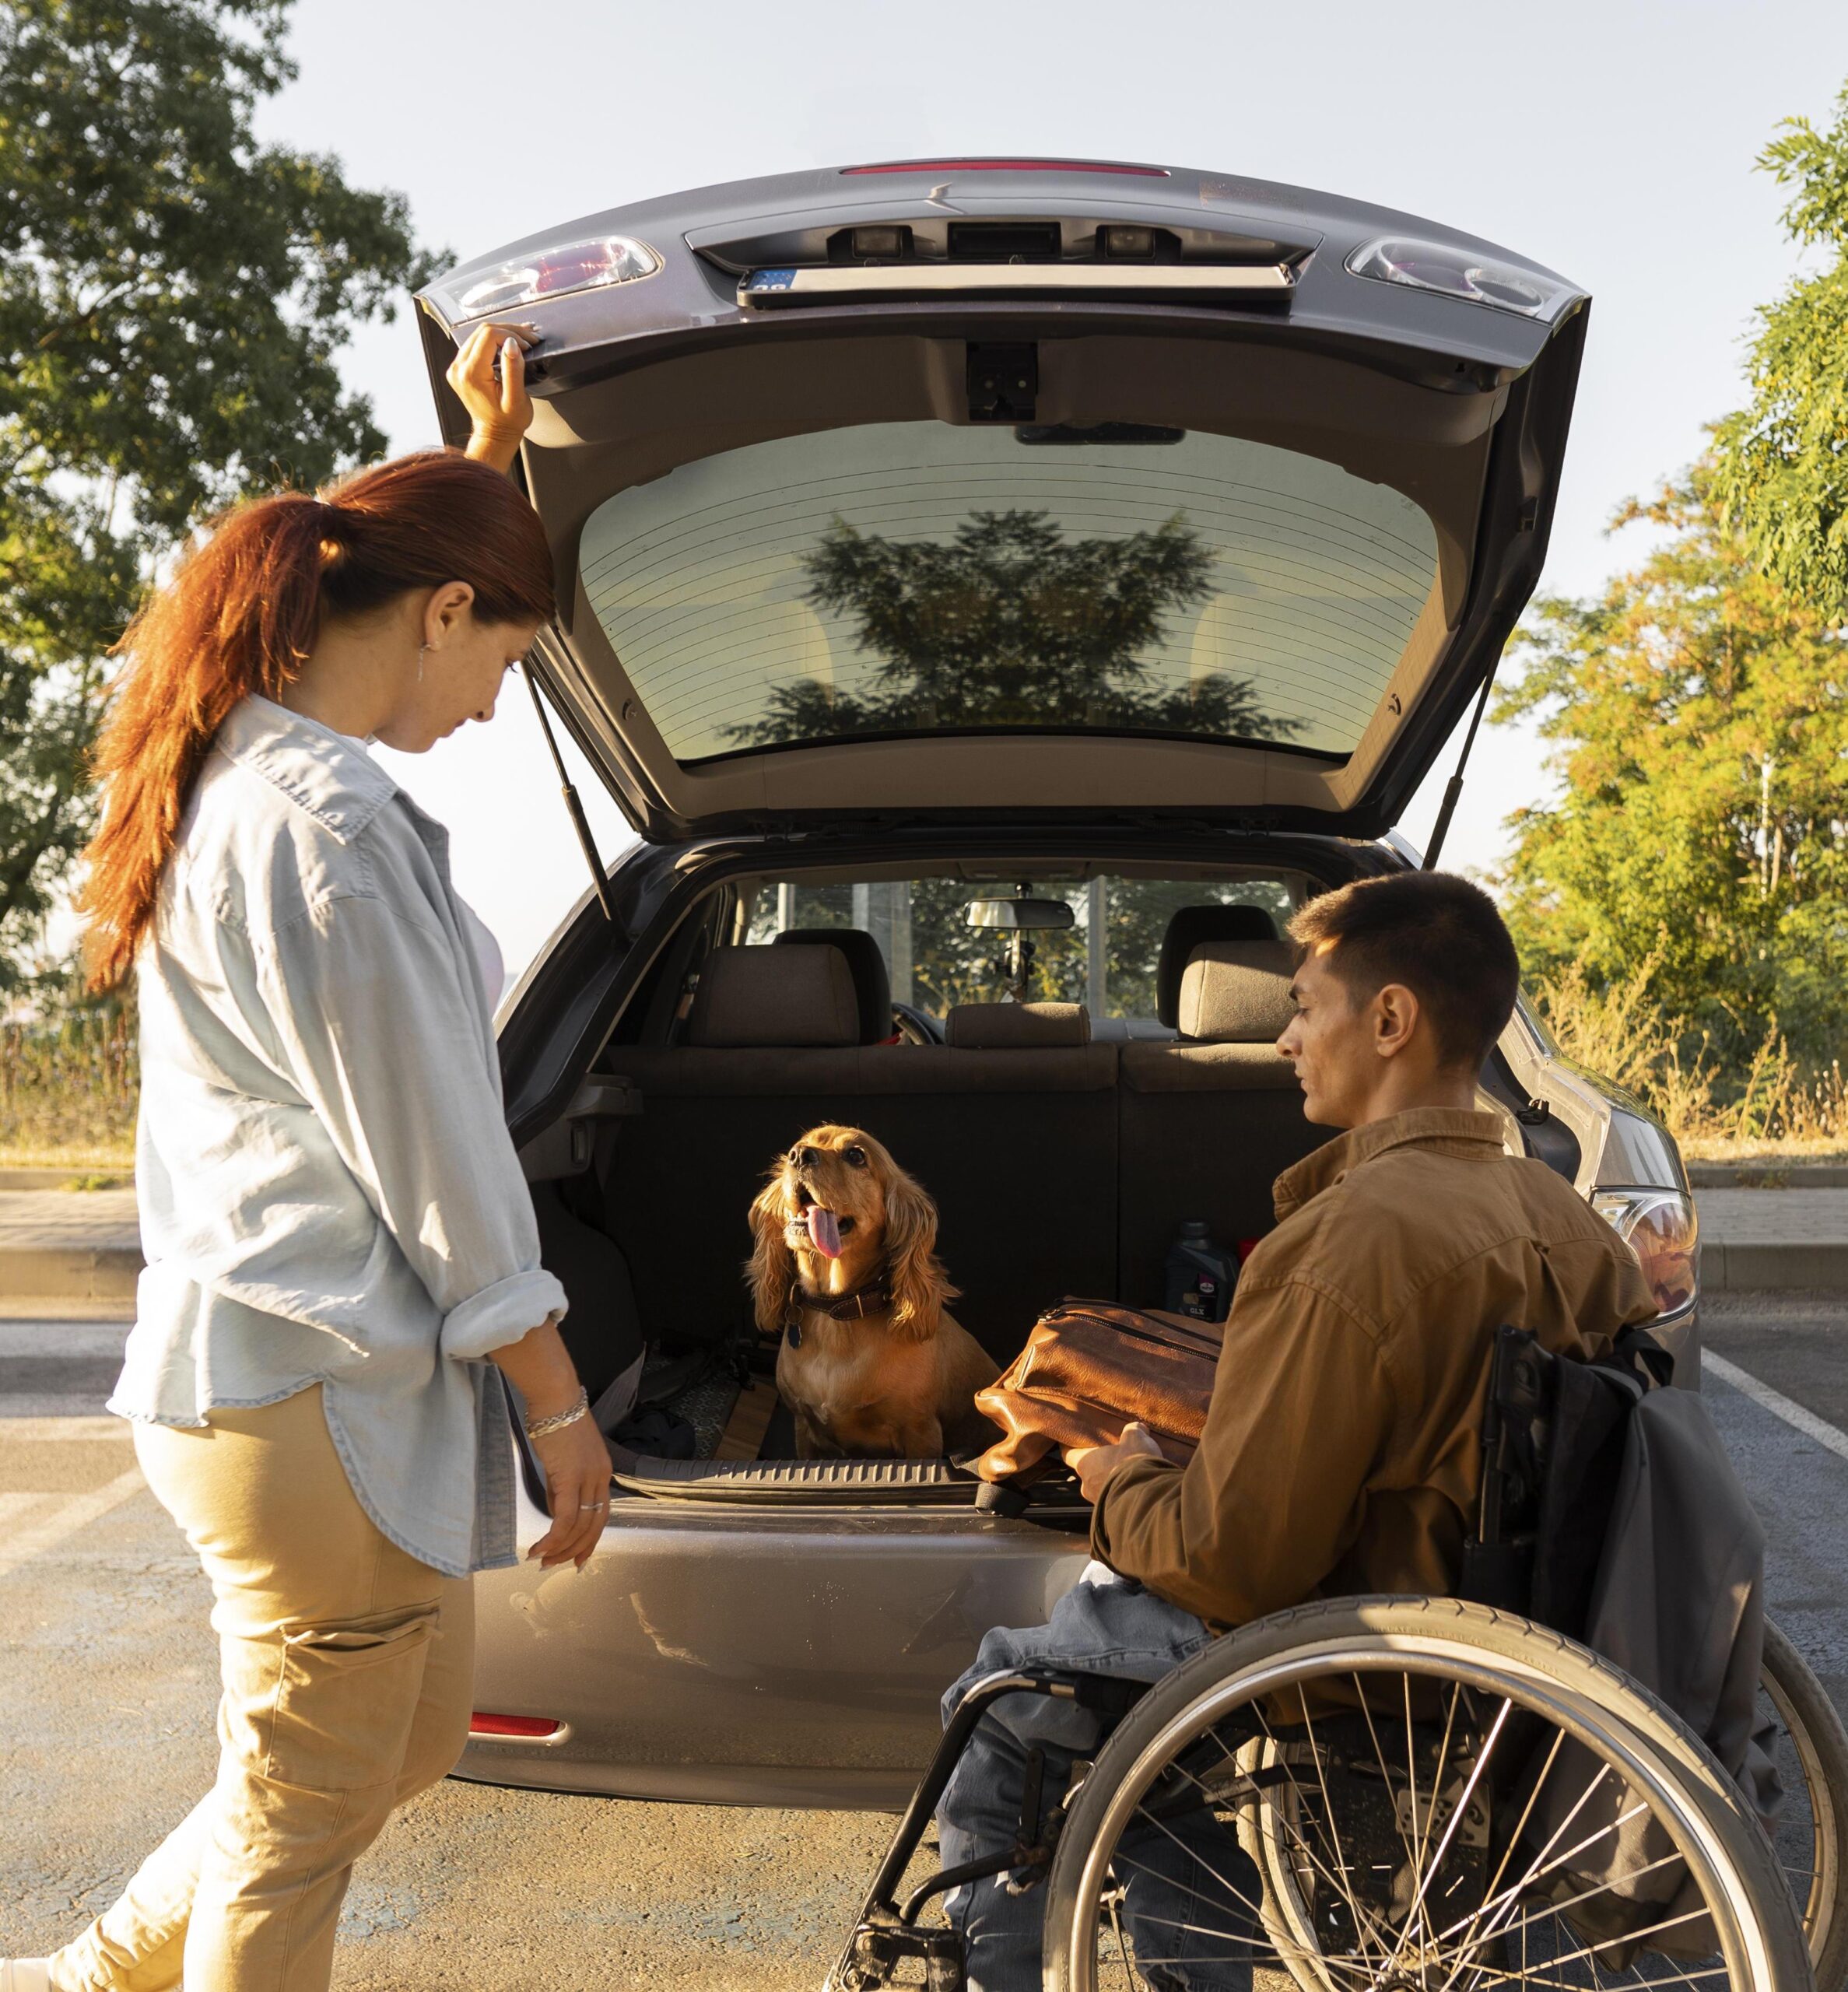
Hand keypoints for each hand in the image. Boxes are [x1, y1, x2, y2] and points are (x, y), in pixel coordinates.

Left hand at [449, 320, 537, 472]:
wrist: (494, 434)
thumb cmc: (507, 422)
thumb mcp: (516, 399)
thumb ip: (513, 369)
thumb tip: (511, 344)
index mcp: (471, 374)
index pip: (489, 336)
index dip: (511, 334)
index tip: (528, 345)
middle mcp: (459, 368)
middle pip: (483, 331)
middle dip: (509, 331)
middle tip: (530, 338)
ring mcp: (457, 366)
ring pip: (479, 334)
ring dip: (503, 333)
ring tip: (523, 340)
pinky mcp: (460, 367)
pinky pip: (476, 343)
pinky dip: (494, 340)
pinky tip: (510, 344)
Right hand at [526, 1410, 612, 1569]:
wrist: (554, 1398)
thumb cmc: (555, 1422)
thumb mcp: (564, 1458)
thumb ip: (563, 1485)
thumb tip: (556, 1510)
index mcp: (602, 1472)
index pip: (601, 1514)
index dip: (590, 1539)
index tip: (577, 1558)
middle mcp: (600, 1477)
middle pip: (593, 1525)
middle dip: (575, 1550)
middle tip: (555, 1564)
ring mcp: (588, 1477)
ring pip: (579, 1525)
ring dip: (560, 1547)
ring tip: (541, 1559)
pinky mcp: (570, 1477)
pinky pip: (564, 1517)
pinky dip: (553, 1537)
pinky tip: (539, 1547)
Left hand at [1064, 1420, 1164, 1503]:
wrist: (1148, 1498)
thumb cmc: (1133, 1464)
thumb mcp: (1136, 1438)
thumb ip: (1132, 1431)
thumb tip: (1136, 1428)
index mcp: (1085, 1463)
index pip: (1068, 1455)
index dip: (1071, 1448)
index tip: (1072, 1443)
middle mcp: (1086, 1485)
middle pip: (1087, 1473)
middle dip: (1098, 1467)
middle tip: (1112, 1458)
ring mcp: (1098, 1502)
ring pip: (1101, 1489)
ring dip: (1111, 1483)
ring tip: (1128, 1475)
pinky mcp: (1112, 1515)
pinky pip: (1114, 1501)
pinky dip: (1122, 1495)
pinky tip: (1136, 1489)